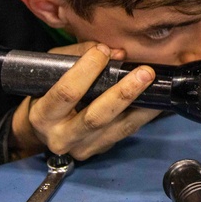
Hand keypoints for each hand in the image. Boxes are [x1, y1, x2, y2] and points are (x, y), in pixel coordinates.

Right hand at [9, 41, 159, 159]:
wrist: (42, 130)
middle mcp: (61, 137)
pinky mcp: (100, 150)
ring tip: (158, 86)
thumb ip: (78, 56)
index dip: (86, 70)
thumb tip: (117, 54)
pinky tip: (156, 100)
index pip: (66, 92)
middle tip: (145, 73)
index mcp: (42, 116)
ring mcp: (83, 148)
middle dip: (123, 93)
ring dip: (141, 105)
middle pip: (96, 117)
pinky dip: (143, 115)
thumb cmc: (45, 93)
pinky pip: (126, 131)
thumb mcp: (51, 70)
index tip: (103, 51)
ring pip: (118, 128)